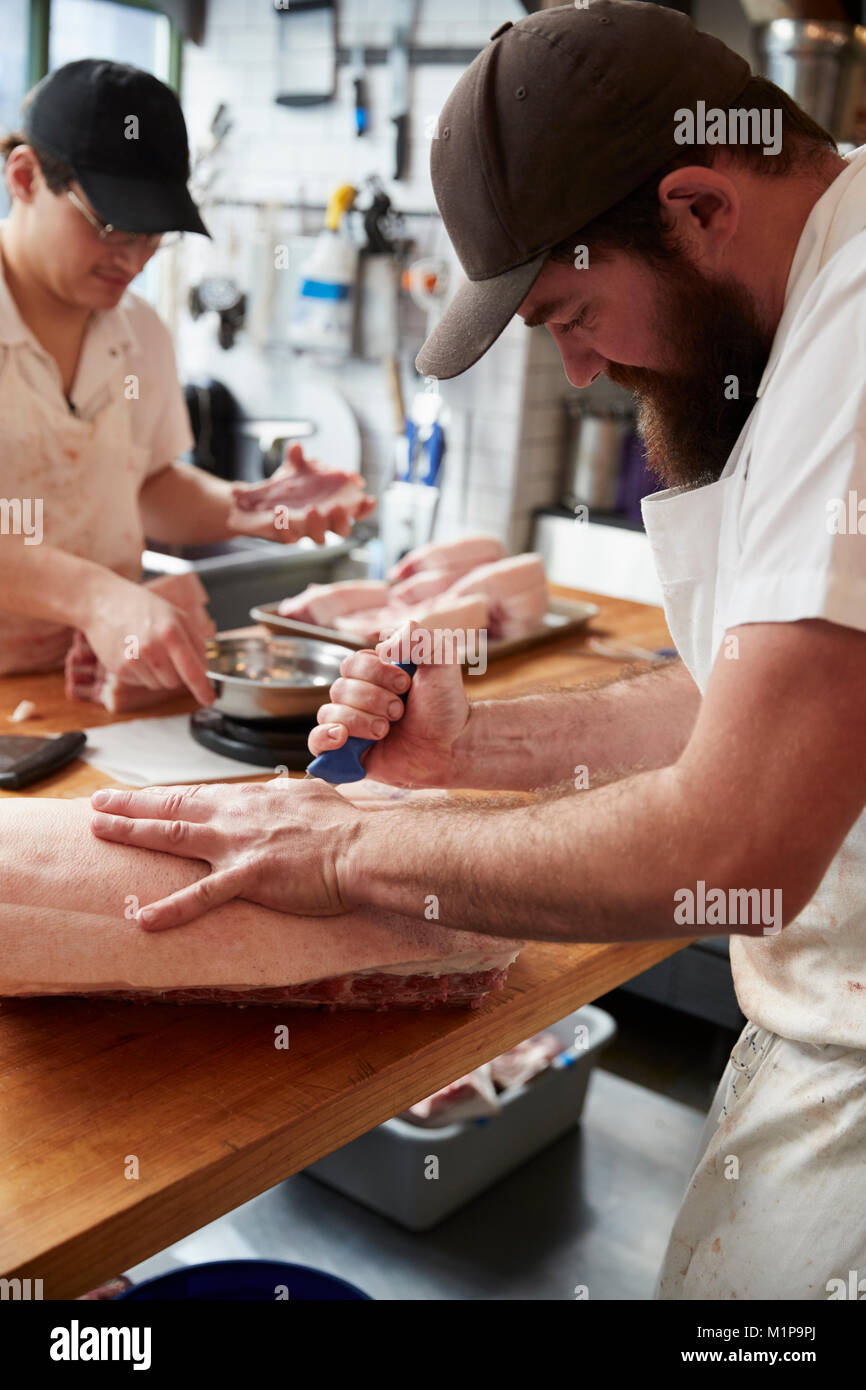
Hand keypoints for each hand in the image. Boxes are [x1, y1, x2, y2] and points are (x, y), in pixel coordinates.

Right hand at [82, 574, 213, 706]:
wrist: (102, 602)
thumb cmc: (142, 607)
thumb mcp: (175, 615)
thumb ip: (195, 641)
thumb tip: (209, 668)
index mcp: (170, 631)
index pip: (192, 670)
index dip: (203, 688)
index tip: (209, 699)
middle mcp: (151, 647)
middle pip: (175, 682)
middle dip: (176, 673)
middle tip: (165, 652)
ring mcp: (133, 659)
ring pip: (158, 684)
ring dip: (158, 674)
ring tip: (148, 649)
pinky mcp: (119, 668)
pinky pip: (141, 682)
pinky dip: (141, 672)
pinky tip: (134, 652)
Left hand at [90, 777, 360, 929]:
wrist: (364, 847)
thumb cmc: (345, 826)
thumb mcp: (311, 797)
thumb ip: (285, 796)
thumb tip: (277, 792)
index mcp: (251, 799)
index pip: (195, 795)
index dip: (162, 796)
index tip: (135, 796)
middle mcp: (237, 816)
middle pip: (173, 807)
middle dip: (130, 805)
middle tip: (97, 803)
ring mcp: (239, 845)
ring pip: (174, 835)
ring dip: (132, 832)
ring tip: (100, 830)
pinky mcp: (250, 876)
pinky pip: (203, 895)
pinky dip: (171, 908)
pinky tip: (143, 918)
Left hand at [227, 442, 375, 543]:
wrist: (258, 503)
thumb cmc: (287, 489)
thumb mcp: (293, 470)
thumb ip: (298, 459)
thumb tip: (296, 446)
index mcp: (332, 507)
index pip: (355, 512)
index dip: (364, 509)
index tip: (369, 499)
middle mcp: (323, 523)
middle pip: (342, 530)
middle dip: (342, 519)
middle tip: (337, 506)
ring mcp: (306, 532)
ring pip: (319, 538)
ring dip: (317, 524)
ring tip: (311, 509)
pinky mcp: (288, 537)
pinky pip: (289, 538)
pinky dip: (285, 528)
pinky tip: (280, 515)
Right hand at [308, 621, 469, 787]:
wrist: (453, 746)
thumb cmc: (446, 704)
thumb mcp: (440, 661)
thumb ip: (418, 638)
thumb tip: (385, 644)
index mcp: (374, 673)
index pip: (352, 663)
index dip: (376, 673)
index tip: (406, 684)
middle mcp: (358, 696)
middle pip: (339, 689)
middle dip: (373, 700)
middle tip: (400, 712)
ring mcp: (351, 724)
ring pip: (329, 713)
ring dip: (360, 720)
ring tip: (386, 730)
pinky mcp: (346, 752)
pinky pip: (316, 742)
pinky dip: (324, 737)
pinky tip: (342, 737)